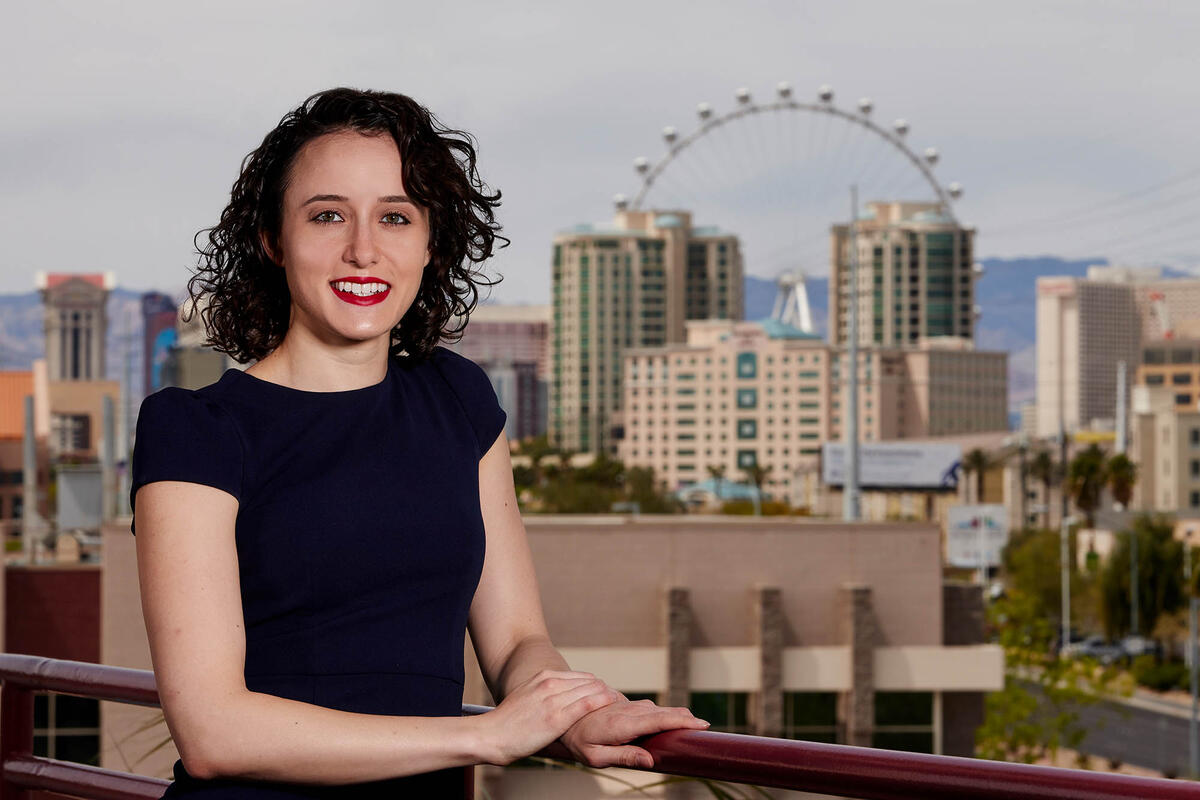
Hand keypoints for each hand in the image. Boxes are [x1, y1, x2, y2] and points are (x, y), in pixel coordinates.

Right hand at [480, 670, 620, 765]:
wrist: (491, 736)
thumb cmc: (508, 724)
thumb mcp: (527, 699)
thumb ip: (545, 696)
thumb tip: (561, 703)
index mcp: (543, 678)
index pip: (581, 677)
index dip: (597, 687)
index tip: (605, 697)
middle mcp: (550, 684)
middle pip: (589, 681)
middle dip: (605, 691)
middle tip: (618, 702)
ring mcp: (554, 699)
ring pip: (591, 689)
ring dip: (608, 696)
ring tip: (620, 704)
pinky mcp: (556, 717)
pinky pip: (587, 703)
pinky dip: (603, 702)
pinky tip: (613, 704)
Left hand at [560, 696, 709, 768]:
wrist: (562, 715)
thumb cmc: (578, 741)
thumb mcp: (596, 757)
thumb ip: (624, 757)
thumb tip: (651, 760)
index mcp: (622, 725)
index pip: (658, 721)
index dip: (681, 722)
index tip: (701, 724)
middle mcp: (626, 711)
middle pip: (661, 712)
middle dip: (683, 717)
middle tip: (703, 724)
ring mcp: (624, 704)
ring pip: (654, 708)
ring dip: (672, 714)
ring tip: (690, 722)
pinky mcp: (622, 702)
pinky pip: (645, 707)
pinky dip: (659, 712)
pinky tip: (668, 719)